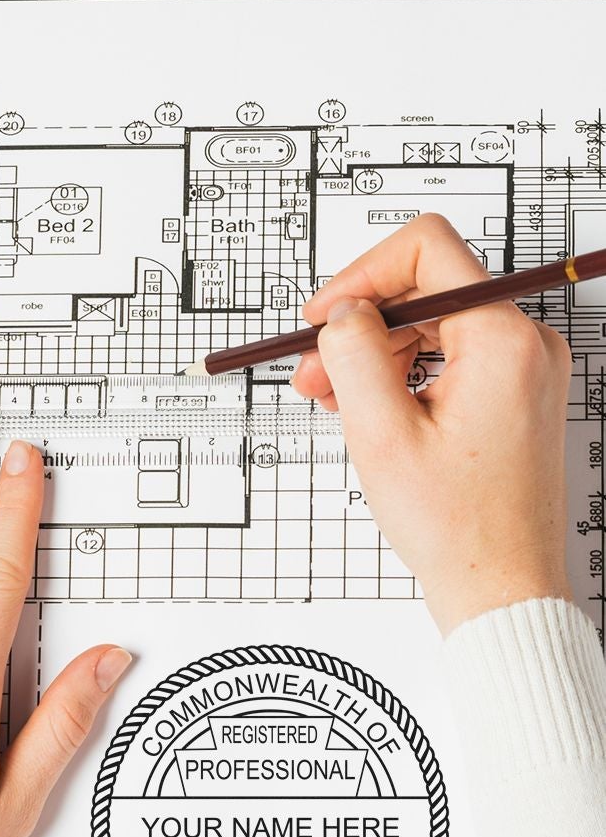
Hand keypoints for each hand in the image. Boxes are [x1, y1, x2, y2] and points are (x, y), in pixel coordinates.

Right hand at [292, 213, 573, 633]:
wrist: (499, 587)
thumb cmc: (457, 525)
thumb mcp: (380, 432)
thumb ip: (354, 353)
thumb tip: (343, 311)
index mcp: (503, 341)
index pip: (427, 250)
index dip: (361, 274)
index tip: (323, 315)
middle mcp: (524, 344)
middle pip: (424, 288)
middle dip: (359, 323)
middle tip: (311, 370)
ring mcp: (521, 368)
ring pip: (429, 324)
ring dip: (372, 352)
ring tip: (330, 398)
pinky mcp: (511, 392)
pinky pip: (444, 356)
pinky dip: (398, 373)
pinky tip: (365, 407)